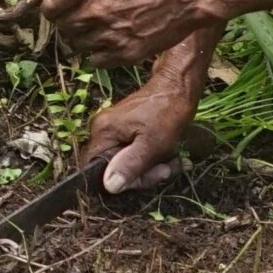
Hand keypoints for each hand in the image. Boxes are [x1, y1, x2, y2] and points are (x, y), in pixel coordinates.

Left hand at [42, 0, 225, 66]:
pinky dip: (96, 54)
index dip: (51, 6)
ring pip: (77, 45)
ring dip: (81, 38)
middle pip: (62, 26)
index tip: (58, 6)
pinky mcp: (125, 53)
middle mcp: (96, 11)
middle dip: (66, 21)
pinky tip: (107, 41)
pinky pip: (95, 61)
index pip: (51, 4)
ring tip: (94, 29)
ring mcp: (110, 35)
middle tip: (79, 16)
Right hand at [80, 79, 199, 193]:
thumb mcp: (152, 144)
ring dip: (150, 167)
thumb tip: (109, 186)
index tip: (143, 177)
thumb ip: (129, 165)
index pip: (94, 169)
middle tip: (165, 168)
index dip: (117, 181)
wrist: (178, 86)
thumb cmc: (167, 112)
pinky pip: (132, 152)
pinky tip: (166, 153)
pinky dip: (150, 157)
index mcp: (103, 132)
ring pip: (125, 162)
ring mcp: (113, 128)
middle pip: (112, 168)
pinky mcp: (125, 128)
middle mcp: (102, 129)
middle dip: (142, 174)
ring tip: (171, 159)